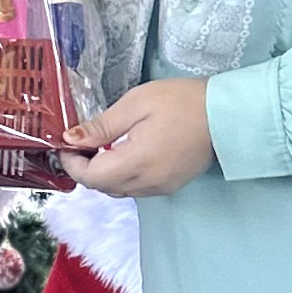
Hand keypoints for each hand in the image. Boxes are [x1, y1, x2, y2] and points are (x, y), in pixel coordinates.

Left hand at [60, 78, 214, 198]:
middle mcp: (147, 182)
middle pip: (102, 187)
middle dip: (85, 168)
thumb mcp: (136, 104)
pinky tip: (123, 154)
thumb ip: (101, 125)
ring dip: (103, 174)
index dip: (72, 163)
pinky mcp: (170, 185)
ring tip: (101, 146)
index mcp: (137, 162)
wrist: (224, 114)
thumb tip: (70, 139)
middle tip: (81, 142)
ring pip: (117, 190)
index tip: (67, 144)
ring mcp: (160, 187)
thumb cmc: (182, 102)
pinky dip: (121, 176)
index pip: (91, 177)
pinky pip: (135, 188)